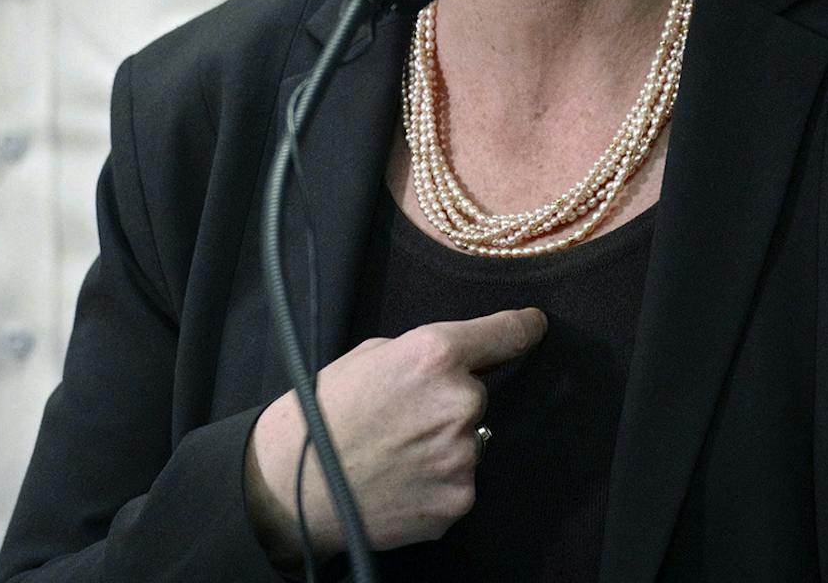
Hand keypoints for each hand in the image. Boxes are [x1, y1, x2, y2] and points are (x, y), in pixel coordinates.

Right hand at [242, 307, 545, 561]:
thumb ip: (420, 356)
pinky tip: (400, 480)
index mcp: (435, 354)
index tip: (534, 327)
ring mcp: (463, 456)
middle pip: (476, 395)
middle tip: (402, 418)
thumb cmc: (321, 414)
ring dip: (442, 444)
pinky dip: (437, 480)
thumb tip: (455, 365)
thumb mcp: (368, 357)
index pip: (505, 333)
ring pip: (468, 441)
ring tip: (395, 453)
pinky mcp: (459, 499)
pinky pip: (460, 481)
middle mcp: (459, 402)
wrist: (292, 487)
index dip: (523, 328)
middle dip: (448, 403)